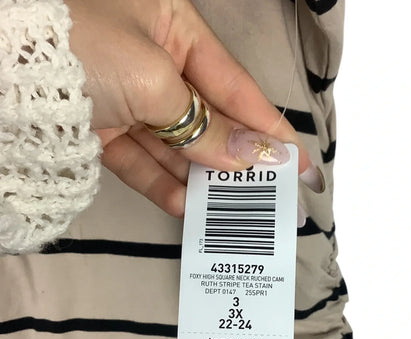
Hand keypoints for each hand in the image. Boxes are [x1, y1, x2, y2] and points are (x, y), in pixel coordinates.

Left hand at [65, 0, 321, 218]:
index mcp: (174, 28)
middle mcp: (154, 61)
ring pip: (176, 145)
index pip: (236, 86)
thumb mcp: (155, 80)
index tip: (298, 163)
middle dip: (238, 158)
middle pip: (210, 119)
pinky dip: (163, 184)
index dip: (269, 128)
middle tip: (269, 195)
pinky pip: (141, 159)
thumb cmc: (83, 43)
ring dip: (202, 178)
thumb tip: (254, 156)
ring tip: (231, 208)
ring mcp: (127, 97)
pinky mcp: (101, 128)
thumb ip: (207, 124)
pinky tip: (187, 206)